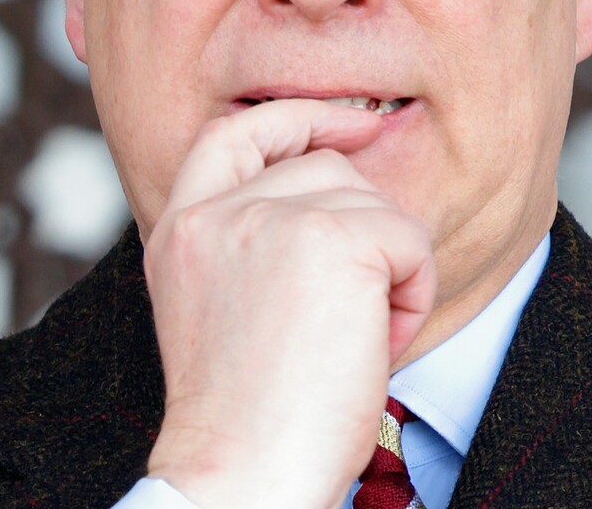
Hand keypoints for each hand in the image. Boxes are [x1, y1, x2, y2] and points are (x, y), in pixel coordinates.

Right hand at [142, 100, 436, 508]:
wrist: (243, 477)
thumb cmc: (248, 423)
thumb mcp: (220, 310)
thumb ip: (250, 246)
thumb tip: (338, 192)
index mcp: (178, 231)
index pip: (232, 134)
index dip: (297, 119)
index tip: (353, 125)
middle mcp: (216, 214)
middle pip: (326, 169)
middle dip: (363, 230)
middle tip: (353, 316)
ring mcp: (270, 217)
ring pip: (374, 204)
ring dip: (389, 270)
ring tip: (358, 341)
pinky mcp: (331, 237)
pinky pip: (409, 241)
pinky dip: (414, 296)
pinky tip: (380, 345)